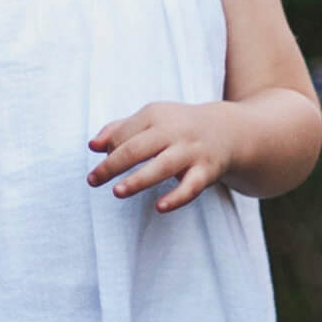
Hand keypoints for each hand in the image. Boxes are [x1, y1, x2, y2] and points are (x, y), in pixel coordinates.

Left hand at [87, 101, 234, 211]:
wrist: (228, 130)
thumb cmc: (179, 126)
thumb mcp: (151, 119)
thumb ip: (119, 129)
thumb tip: (92, 146)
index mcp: (156, 115)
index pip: (124, 134)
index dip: (110, 150)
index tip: (105, 164)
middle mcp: (174, 131)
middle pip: (138, 148)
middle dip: (113, 165)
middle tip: (93, 180)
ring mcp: (191, 151)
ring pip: (162, 166)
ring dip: (138, 180)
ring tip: (117, 192)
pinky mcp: (206, 170)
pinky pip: (191, 186)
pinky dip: (176, 197)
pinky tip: (160, 207)